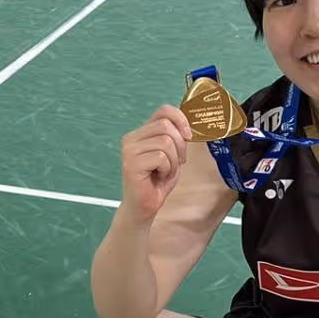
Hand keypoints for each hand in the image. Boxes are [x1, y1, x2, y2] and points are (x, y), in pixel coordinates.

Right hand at [118, 105, 192, 222]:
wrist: (143, 207)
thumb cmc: (157, 181)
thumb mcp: (171, 154)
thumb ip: (175, 138)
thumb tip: (189, 126)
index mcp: (140, 133)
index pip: (164, 111)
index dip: (181, 119)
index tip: (189, 135)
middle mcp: (131, 138)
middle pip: (166, 126)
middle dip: (180, 145)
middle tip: (177, 162)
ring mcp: (129, 150)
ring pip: (166, 142)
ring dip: (173, 160)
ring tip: (165, 171)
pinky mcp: (132, 163)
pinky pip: (161, 157)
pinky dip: (167, 169)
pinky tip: (159, 177)